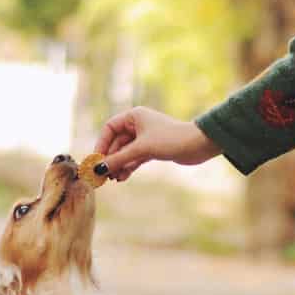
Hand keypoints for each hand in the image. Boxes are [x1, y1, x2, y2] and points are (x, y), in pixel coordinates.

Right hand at [94, 107, 220, 180]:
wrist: (197, 145)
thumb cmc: (170, 140)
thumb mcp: (141, 149)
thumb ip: (118, 159)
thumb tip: (98, 169)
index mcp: (134, 116)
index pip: (110, 128)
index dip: (101, 144)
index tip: (96, 160)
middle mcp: (138, 124)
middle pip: (117, 143)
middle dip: (110, 159)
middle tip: (103, 175)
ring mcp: (145, 137)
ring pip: (126, 152)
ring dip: (119, 165)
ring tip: (114, 179)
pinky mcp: (153, 149)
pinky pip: (135, 158)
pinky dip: (129, 167)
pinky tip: (122, 177)